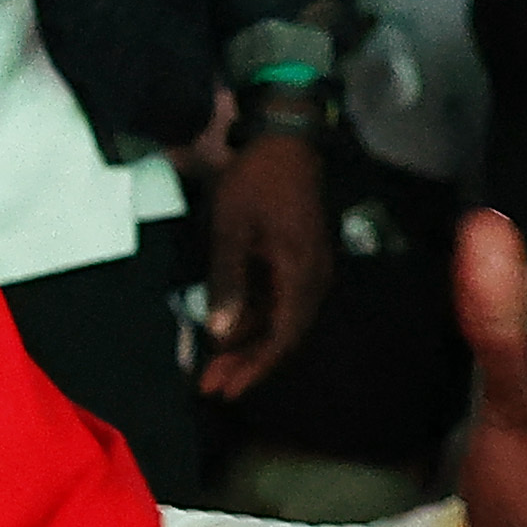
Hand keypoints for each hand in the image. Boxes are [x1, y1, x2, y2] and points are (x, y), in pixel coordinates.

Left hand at [193, 127, 332, 399]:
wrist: (285, 137)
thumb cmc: (254, 180)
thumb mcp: (230, 229)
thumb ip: (227, 282)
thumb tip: (221, 334)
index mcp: (301, 275)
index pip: (281, 337)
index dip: (253, 367)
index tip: (225, 389)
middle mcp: (313, 278)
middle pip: (283, 334)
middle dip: (247, 362)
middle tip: (212, 384)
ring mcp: (310, 267)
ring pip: (281, 318)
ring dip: (250, 341)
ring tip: (216, 364)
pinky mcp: (301, 256)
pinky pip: (281, 299)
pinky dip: (256, 316)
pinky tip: (231, 326)